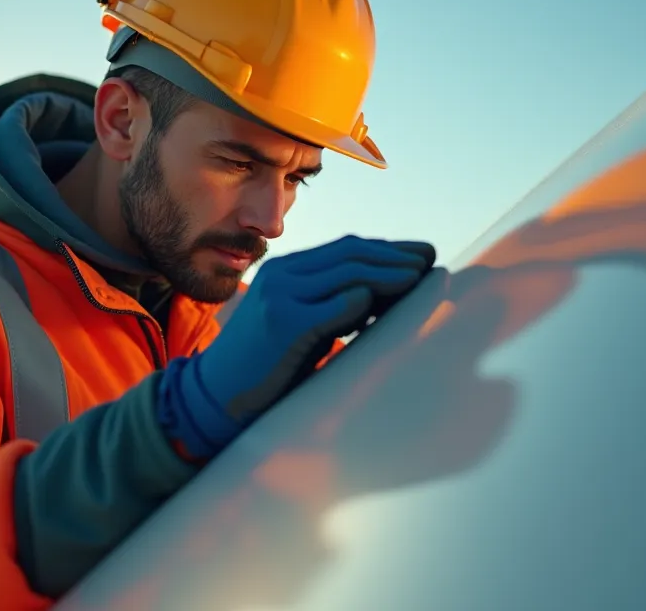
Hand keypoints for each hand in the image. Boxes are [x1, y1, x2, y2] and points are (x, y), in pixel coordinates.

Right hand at [157, 235, 436, 459]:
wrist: (214, 396)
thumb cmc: (266, 367)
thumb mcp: (299, 324)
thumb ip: (332, 306)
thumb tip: (385, 296)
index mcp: (288, 271)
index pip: (347, 249)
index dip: (389, 250)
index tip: (423, 255)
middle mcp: (283, 275)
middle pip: (351, 254)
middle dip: (396, 256)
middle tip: (431, 260)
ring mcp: (281, 296)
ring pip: (347, 273)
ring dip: (389, 274)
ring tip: (419, 277)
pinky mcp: (283, 324)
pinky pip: (332, 307)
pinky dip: (360, 302)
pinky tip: (383, 302)